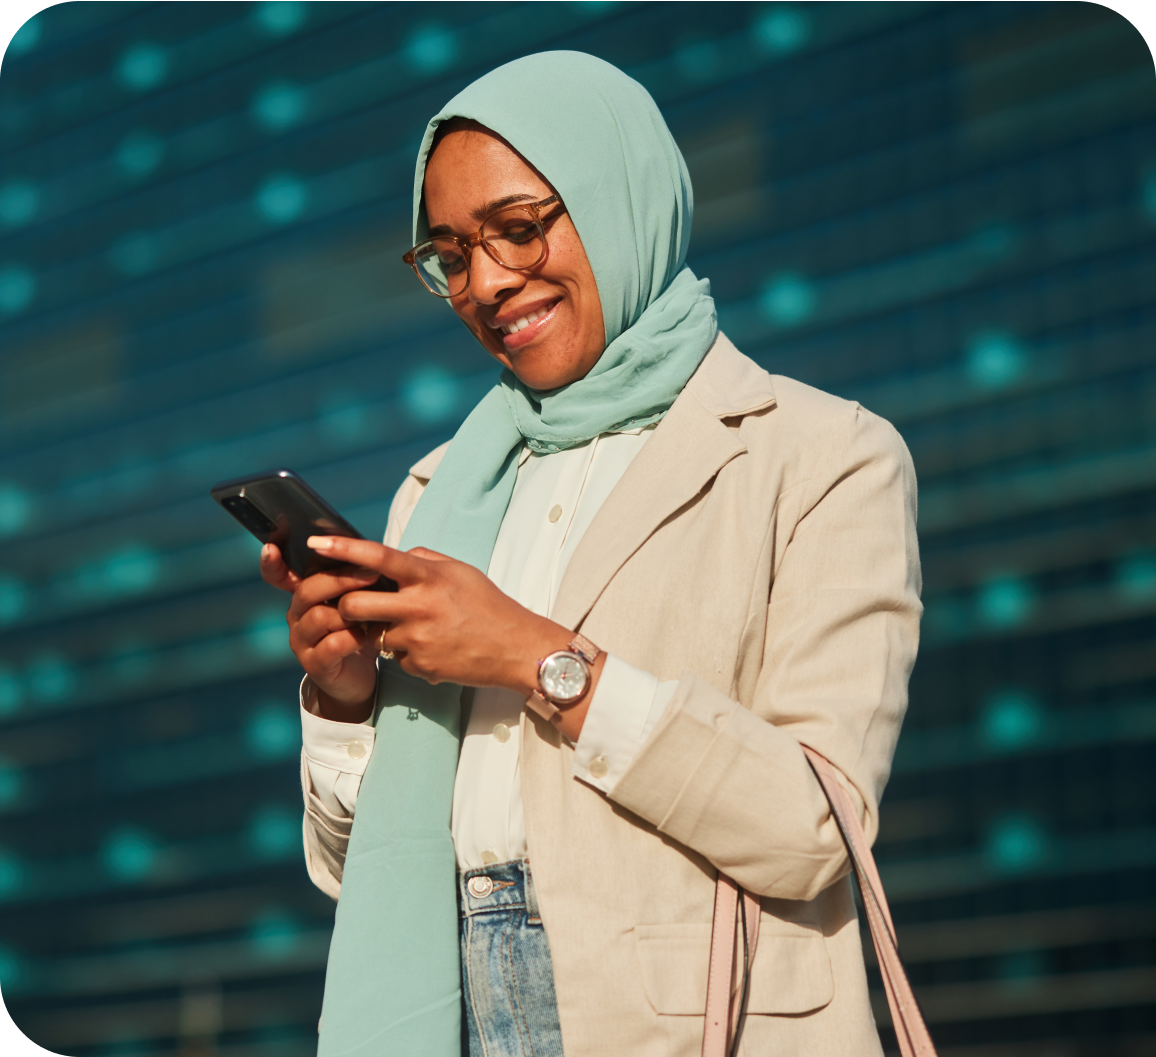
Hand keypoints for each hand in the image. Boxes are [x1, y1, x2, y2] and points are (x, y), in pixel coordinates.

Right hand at [260, 542, 379, 720]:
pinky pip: (330, 646)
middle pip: (307, 591)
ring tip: (372, 612)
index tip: (271, 546)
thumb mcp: (355, 600)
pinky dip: (351, 638)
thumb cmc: (358, 629)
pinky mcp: (314, 664)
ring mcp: (302, 641)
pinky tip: (365, 637)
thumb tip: (369, 550)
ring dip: (349, 613)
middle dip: (340, 579)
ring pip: (319, 617)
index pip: (278, 576)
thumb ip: (354, 578)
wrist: (360, 675)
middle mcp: (296, 616)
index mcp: (304, 596)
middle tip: (371, 572)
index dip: (272, 563)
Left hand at [308, 536, 603, 739]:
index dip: (344, 548)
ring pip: (374, 634)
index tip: (316, 541)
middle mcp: (419, 606)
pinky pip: (397, 657)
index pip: (379, 556)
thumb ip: (425, 560)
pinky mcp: (419, 665)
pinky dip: (408, 653)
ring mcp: (418, 638)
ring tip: (416, 629)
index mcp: (429, 577)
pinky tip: (435, 649)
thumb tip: (397, 555)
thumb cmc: (489, 606)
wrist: (517, 649)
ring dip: (383, 632)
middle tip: (355, 605)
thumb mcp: (460, 572)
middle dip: (346, 605)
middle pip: (355, 604)